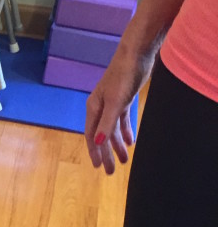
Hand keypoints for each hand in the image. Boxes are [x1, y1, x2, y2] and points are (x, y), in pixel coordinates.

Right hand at [85, 45, 154, 173]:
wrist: (135, 55)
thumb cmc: (123, 77)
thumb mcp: (116, 102)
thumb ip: (107, 123)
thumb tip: (97, 143)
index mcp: (94, 108)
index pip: (91, 135)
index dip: (94, 152)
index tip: (97, 167)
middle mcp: (100, 107)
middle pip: (102, 135)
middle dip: (106, 153)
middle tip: (111, 171)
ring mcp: (112, 103)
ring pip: (113, 129)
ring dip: (117, 145)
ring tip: (123, 161)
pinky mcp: (124, 99)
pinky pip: (122, 120)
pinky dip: (125, 131)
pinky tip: (130, 142)